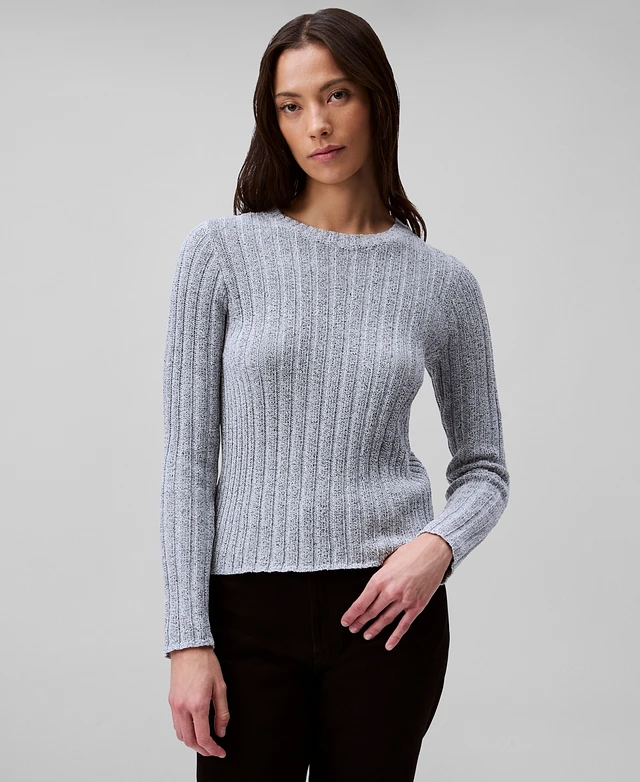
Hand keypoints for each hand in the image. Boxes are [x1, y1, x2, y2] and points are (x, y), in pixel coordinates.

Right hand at [168, 646, 229, 757]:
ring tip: (205, 741)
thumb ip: (222, 712)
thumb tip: (221, 731)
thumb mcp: (220, 686)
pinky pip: (176, 724)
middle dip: (202, 749)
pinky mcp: (171, 701)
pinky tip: (194, 728)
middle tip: (213, 750)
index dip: (212, 749)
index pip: (203, 737)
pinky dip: (185, 732)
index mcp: (197, 704)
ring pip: (181, 735)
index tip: (220, 752)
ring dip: (192, 742)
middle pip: (190, 740)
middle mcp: (183, 707)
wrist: (189, 648)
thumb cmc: (206, 663)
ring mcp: (175, 705)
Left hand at [340, 532, 452, 650]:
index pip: (361, 602)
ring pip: (385, 620)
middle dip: (360, 622)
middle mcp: (391, 592)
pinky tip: (388, 645)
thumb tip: (372, 589)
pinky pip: (404, 625)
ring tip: (366, 635)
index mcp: (380, 579)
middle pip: (371, 612)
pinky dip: (396, 637)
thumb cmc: (410, 553)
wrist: (433, 552)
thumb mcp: (387, 561)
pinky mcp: (417, 606)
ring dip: (374, 629)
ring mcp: (405, 600)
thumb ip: (380, 577)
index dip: (351, 614)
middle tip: (352, 628)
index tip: (345, 621)